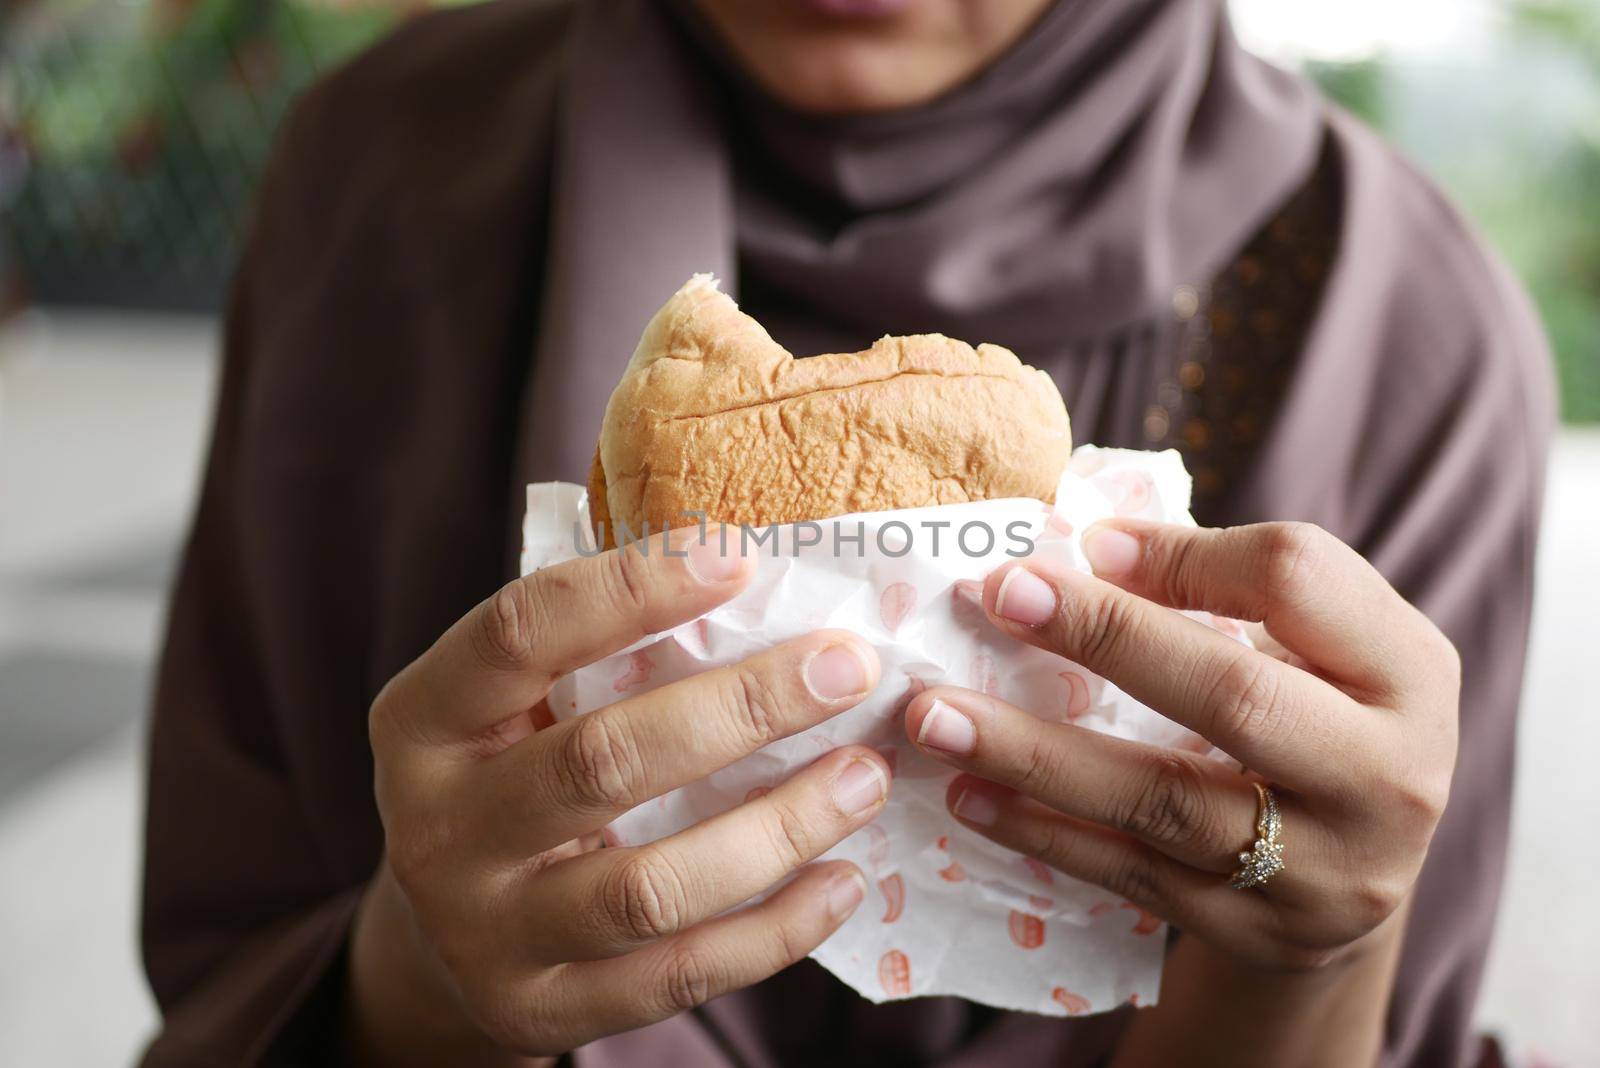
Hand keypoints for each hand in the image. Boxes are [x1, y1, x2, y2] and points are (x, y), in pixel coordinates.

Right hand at [350, 526, 888, 1061]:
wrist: (442, 935)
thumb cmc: (510, 771)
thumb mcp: (514, 700)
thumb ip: (596, 647)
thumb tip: (754, 568)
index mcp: (423, 718)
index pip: (520, 632)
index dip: (632, 590)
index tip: (742, 559)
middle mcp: (438, 828)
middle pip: (602, 759)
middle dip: (744, 708)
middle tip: (847, 667)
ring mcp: (484, 932)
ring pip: (649, 888)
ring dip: (777, 829)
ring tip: (864, 777)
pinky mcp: (539, 1009)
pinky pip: (676, 978)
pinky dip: (774, 931)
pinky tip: (843, 881)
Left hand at [903, 519, 1458, 972]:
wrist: (1357, 875)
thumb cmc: (1312, 718)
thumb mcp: (1308, 645)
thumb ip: (1222, 592)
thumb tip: (1081, 549)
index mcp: (1406, 669)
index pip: (1297, 579)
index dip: (1185, 554)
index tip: (1085, 543)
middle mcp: (1389, 775)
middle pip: (1232, 695)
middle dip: (1104, 637)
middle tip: (995, 595)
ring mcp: (1328, 870)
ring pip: (1164, 801)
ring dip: (1035, 754)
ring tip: (936, 715)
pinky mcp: (1262, 933)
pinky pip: (1132, 874)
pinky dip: (1041, 831)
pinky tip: (968, 794)